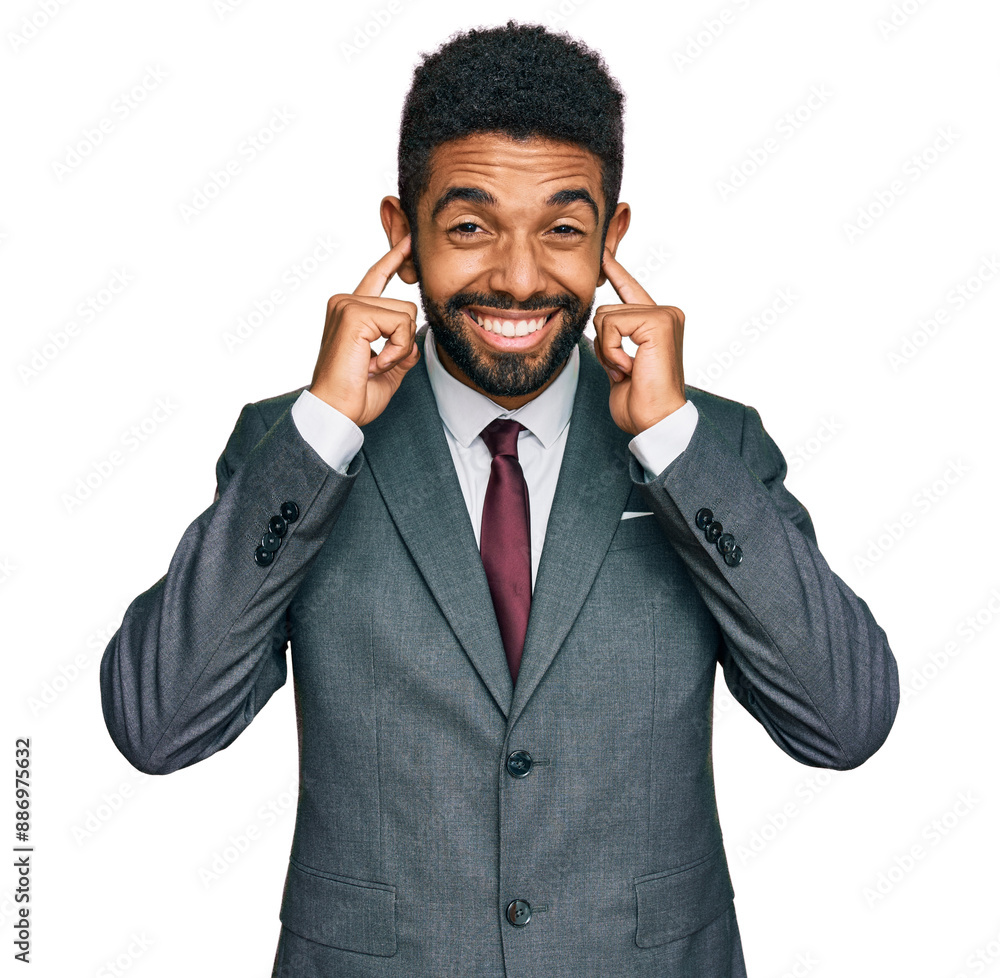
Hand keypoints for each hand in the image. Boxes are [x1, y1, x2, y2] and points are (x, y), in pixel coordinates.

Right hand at [310, 235, 419, 426]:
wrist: (334, 413)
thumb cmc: (354, 396)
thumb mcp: (389, 369)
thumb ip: (403, 349)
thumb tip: (416, 338)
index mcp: (351, 313)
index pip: (377, 277)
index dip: (394, 258)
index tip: (409, 240)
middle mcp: (345, 302)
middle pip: (406, 306)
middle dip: (404, 341)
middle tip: (378, 365)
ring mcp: (348, 305)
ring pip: (407, 314)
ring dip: (400, 347)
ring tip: (374, 365)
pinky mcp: (354, 314)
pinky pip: (401, 325)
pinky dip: (396, 350)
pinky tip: (374, 363)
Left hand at [593, 247, 685, 435]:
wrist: (656, 420)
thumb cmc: (640, 400)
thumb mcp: (620, 362)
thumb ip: (614, 338)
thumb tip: (599, 320)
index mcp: (658, 322)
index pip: (630, 289)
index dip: (615, 270)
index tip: (604, 252)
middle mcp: (666, 313)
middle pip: (605, 310)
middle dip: (603, 345)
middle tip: (624, 370)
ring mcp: (664, 315)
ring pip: (605, 317)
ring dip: (607, 351)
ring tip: (628, 370)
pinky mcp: (658, 321)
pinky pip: (611, 326)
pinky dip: (611, 351)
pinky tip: (629, 368)